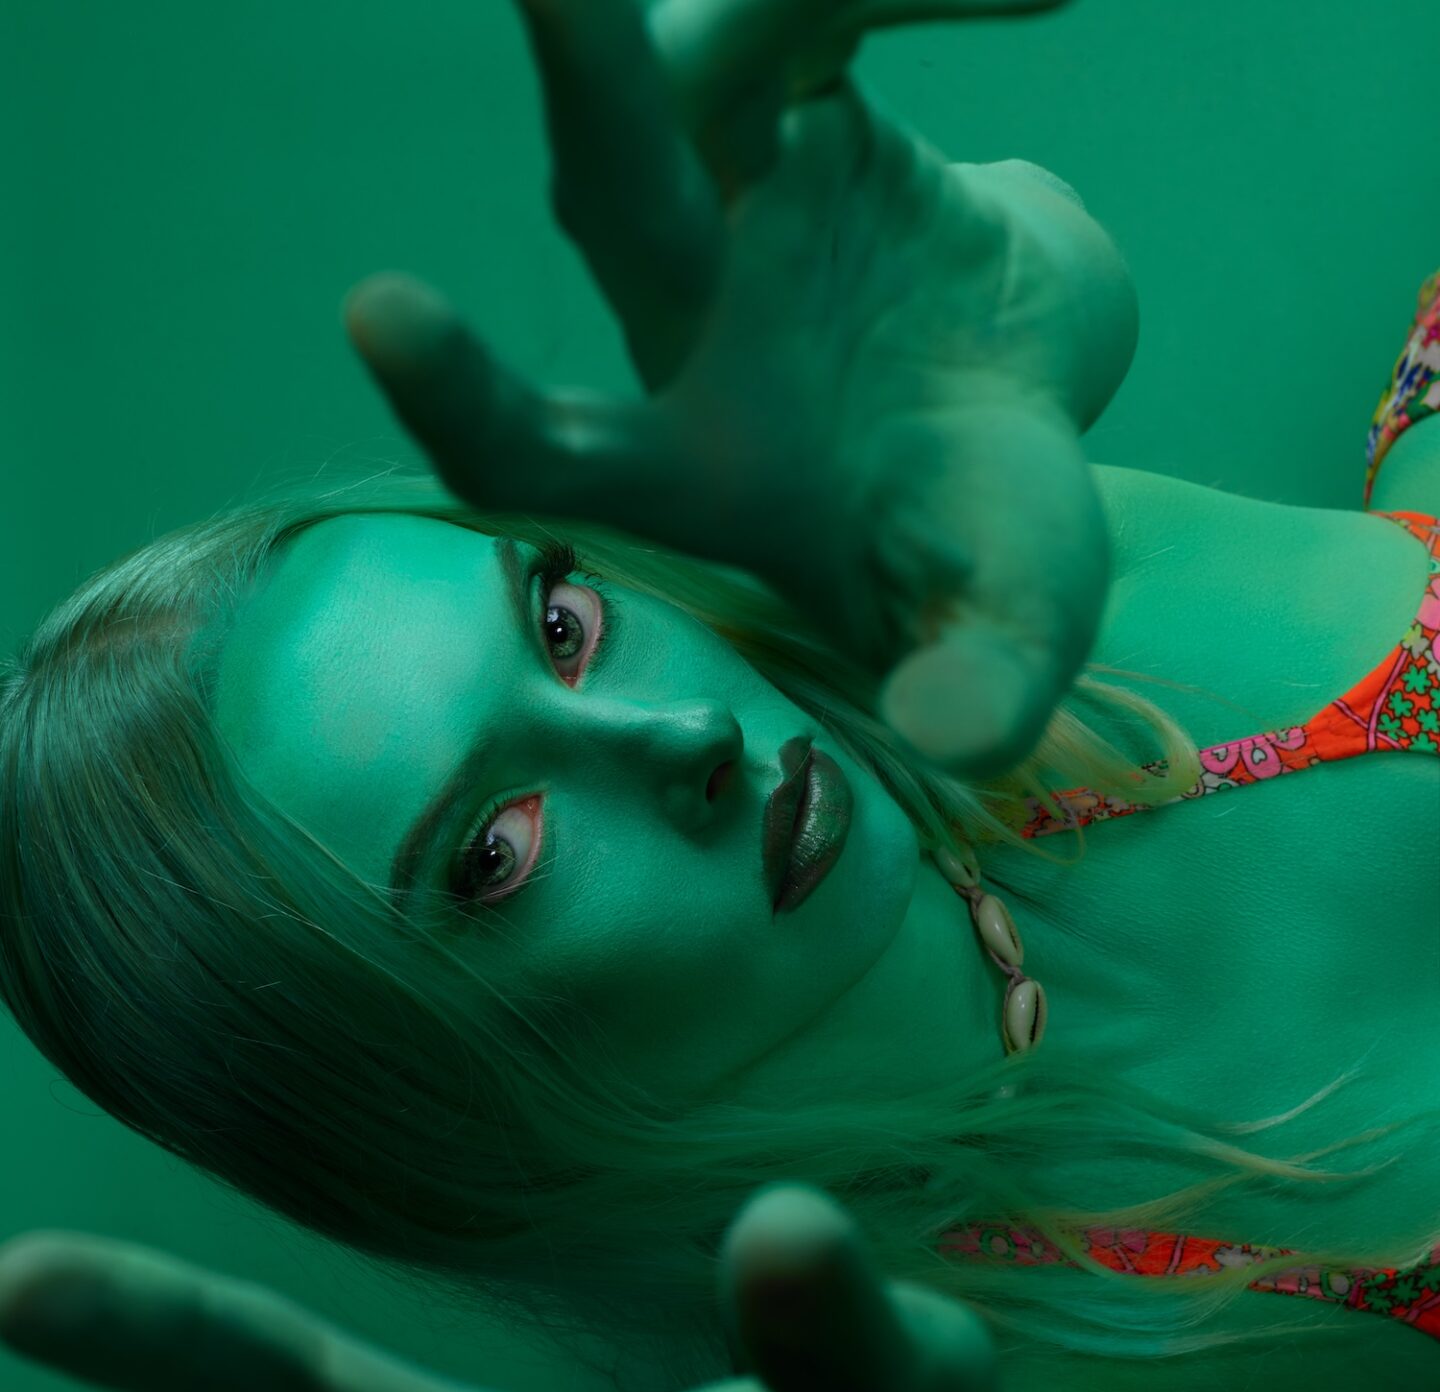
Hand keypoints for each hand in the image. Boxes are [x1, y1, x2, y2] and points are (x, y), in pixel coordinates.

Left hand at [341, 0, 1132, 779]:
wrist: (1012, 386)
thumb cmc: (981, 534)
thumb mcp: (1010, 619)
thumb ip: (986, 682)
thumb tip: (959, 732)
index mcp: (698, 467)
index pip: (547, 452)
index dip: (467, 398)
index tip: (379, 306)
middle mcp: (681, 314)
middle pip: (616, 188)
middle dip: (590, 76)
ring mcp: (728, 191)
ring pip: (727, 46)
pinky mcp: (791, 93)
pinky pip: (833, 2)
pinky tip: (1050, 11)